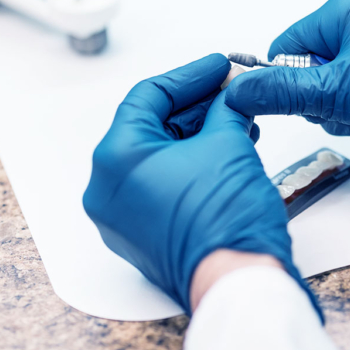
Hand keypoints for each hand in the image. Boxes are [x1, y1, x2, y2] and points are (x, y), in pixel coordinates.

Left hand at [83, 54, 318, 315]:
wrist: (240, 284)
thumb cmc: (226, 225)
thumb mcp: (228, 144)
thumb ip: (225, 107)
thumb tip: (230, 91)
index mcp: (116, 161)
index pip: (149, 96)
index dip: (190, 75)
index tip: (217, 65)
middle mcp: (108, 188)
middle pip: (153, 124)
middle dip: (199, 104)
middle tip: (231, 88)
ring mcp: (123, 213)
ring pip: (161, 153)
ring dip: (200, 131)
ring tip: (238, 117)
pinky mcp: (143, 230)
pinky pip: (164, 180)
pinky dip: (193, 159)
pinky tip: (226, 145)